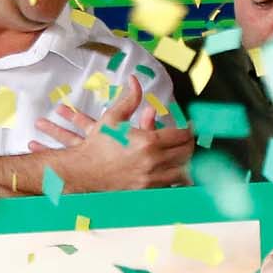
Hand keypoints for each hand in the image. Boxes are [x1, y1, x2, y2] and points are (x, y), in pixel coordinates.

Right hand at [29, 76, 194, 191]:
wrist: (82, 171)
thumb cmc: (96, 145)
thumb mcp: (113, 118)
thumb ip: (129, 99)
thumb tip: (135, 80)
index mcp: (148, 142)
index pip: (182, 134)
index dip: (189, 128)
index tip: (189, 126)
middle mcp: (153, 162)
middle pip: (187, 152)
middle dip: (190, 144)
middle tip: (189, 139)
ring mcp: (151, 179)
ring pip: (183, 171)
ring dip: (186, 162)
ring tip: (185, 155)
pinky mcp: (147, 191)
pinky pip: (171, 186)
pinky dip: (176, 178)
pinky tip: (175, 172)